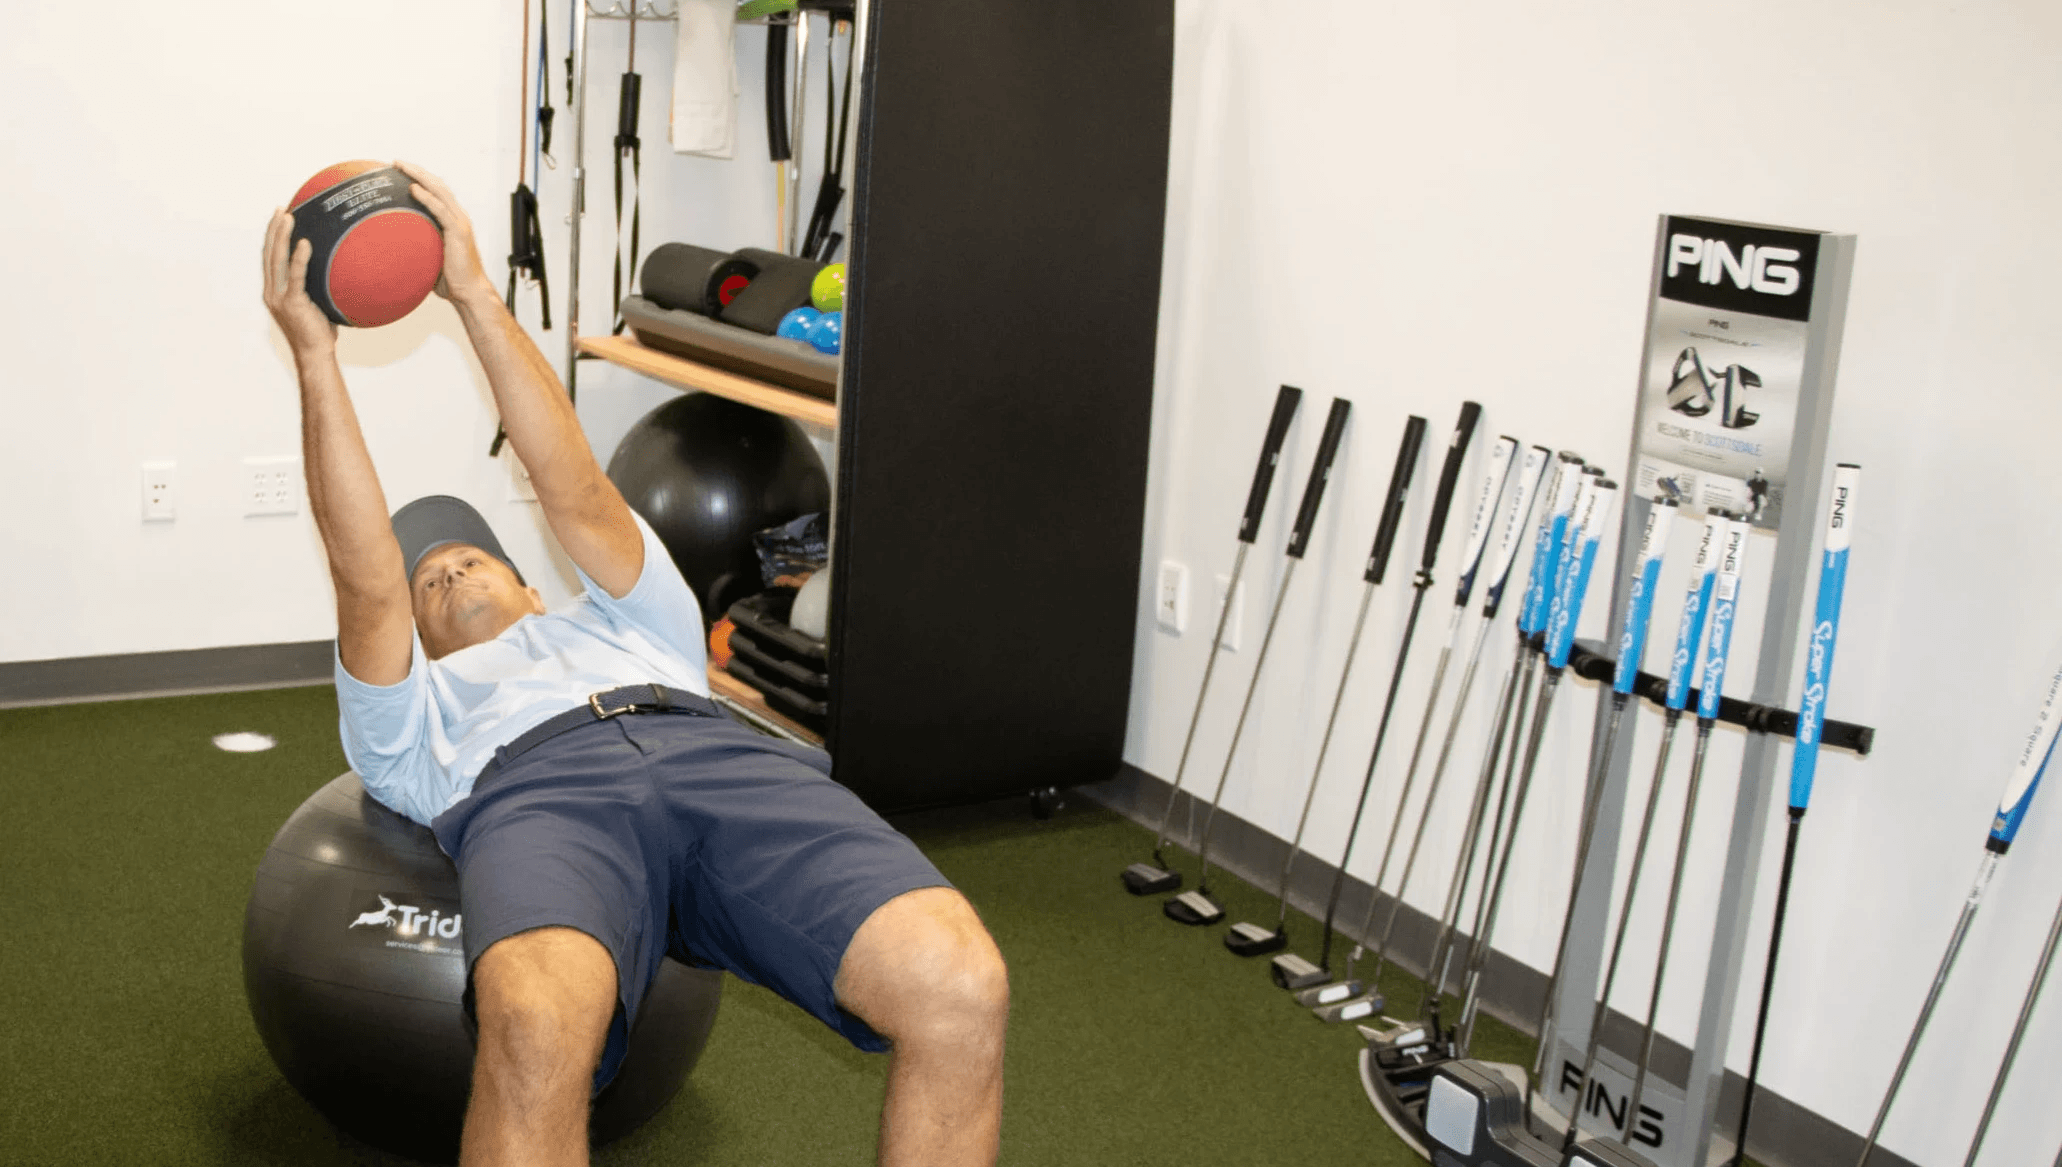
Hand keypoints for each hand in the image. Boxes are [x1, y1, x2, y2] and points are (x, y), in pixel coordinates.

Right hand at [262, 208, 337, 356]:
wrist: (315, 354)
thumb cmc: (319, 330)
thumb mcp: (316, 303)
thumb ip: (316, 286)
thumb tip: (334, 268)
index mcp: (274, 291)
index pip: (270, 258)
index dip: (272, 237)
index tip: (278, 217)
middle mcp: (272, 292)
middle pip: (269, 253)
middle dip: (273, 230)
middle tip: (280, 209)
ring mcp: (279, 298)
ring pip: (277, 260)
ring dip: (282, 237)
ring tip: (288, 217)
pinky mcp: (293, 304)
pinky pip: (296, 277)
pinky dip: (299, 259)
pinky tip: (305, 243)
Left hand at [392, 160, 494, 305]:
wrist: (470, 292)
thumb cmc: (452, 280)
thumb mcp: (432, 258)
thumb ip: (419, 247)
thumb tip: (393, 249)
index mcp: (454, 221)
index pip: (437, 192)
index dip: (421, 179)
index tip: (402, 171)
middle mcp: (459, 217)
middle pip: (437, 185)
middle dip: (417, 171)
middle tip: (397, 162)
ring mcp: (460, 223)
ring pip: (439, 191)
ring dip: (419, 177)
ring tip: (402, 167)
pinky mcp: (458, 232)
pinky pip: (440, 210)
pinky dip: (426, 197)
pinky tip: (413, 189)